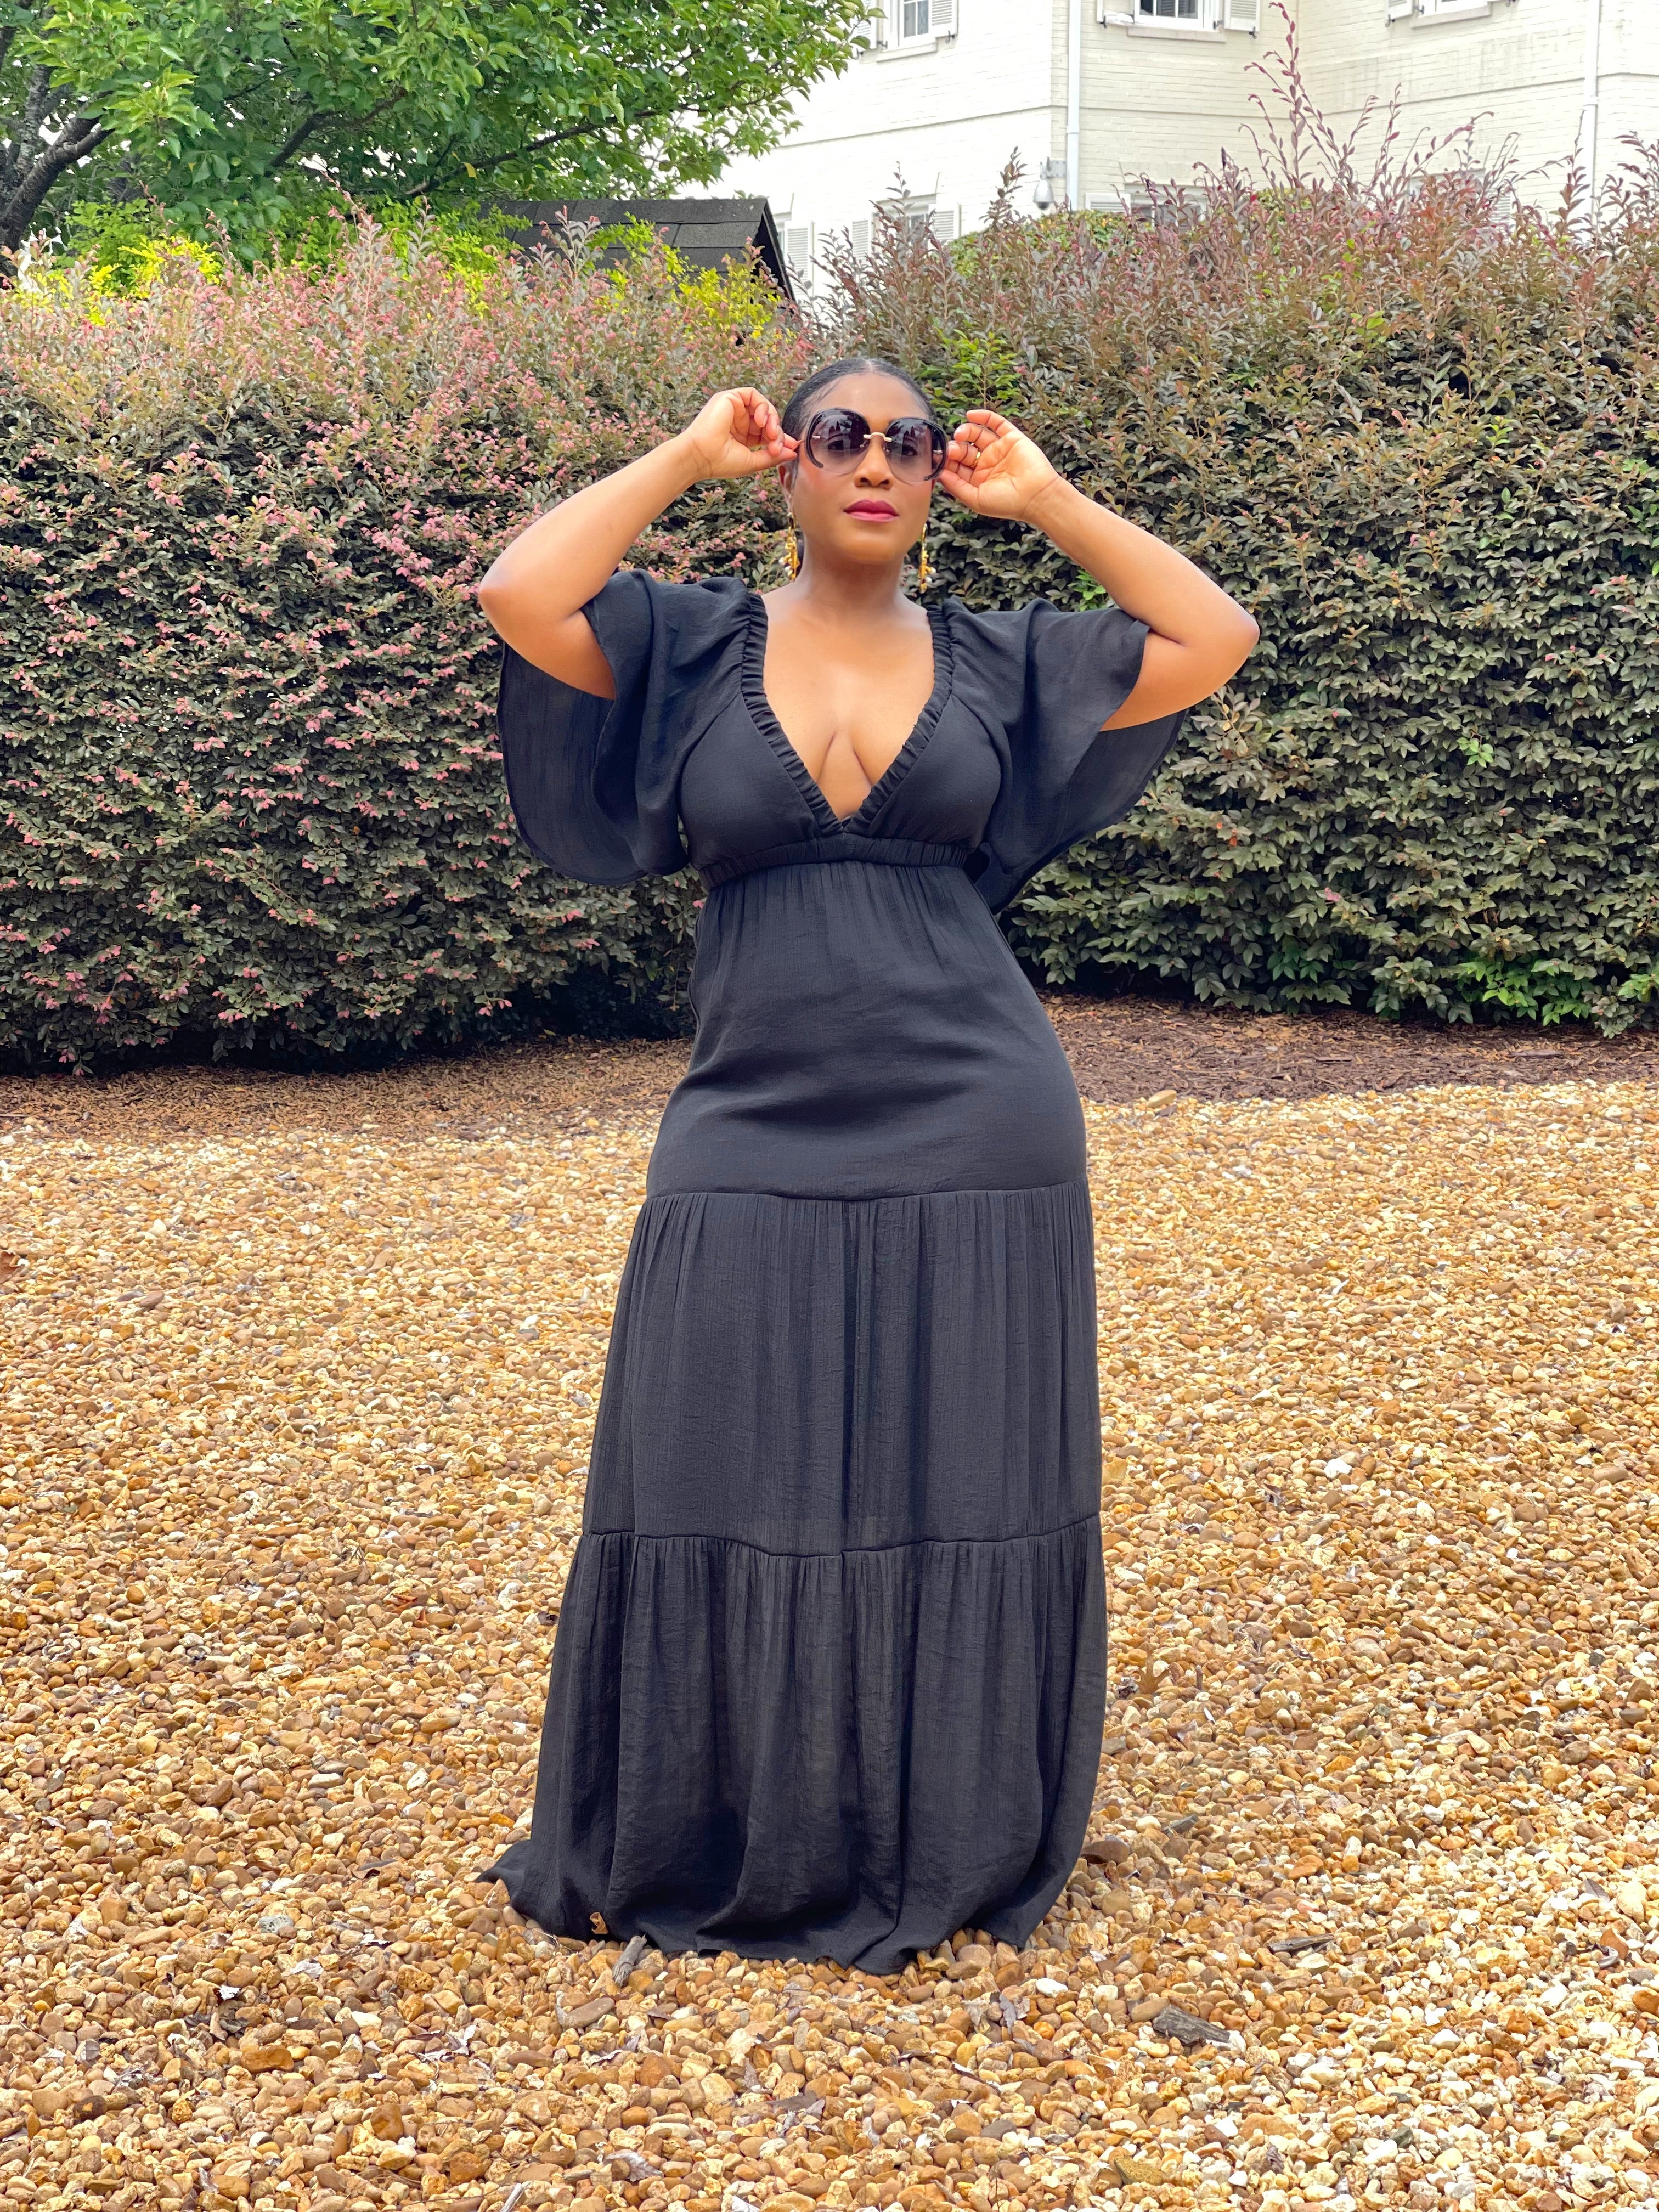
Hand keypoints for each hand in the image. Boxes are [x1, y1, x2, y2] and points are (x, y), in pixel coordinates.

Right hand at [677, 387, 795, 481]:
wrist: (700, 456)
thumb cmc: (720, 462)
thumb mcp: (753, 462)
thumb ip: (773, 456)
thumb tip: (794, 451)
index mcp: (743, 437)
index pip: (767, 433)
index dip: (781, 438)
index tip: (791, 446)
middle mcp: (739, 422)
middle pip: (768, 420)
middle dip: (777, 431)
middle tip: (777, 443)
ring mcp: (734, 409)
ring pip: (763, 406)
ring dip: (773, 419)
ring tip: (771, 433)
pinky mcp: (729, 398)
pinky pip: (753, 394)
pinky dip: (762, 405)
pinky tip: (761, 420)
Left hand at [939, 408, 1062, 520]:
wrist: (1036, 496)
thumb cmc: (1007, 503)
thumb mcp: (975, 499)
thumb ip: (956, 486)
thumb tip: (938, 473)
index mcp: (978, 480)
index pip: (957, 466)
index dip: (947, 461)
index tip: (938, 457)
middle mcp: (988, 464)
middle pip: (965, 450)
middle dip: (956, 448)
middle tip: (952, 448)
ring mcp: (999, 450)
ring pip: (978, 435)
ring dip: (966, 432)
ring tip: (960, 434)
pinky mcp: (1012, 438)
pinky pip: (996, 423)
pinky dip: (984, 417)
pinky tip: (971, 415)